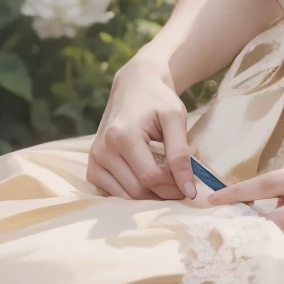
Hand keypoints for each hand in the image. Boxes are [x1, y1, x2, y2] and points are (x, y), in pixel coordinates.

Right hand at [88, 45, 201, 201]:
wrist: (134, 86)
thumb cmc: (158, 100)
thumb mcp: (175, 118)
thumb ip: (181, 154)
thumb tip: (188, 190)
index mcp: (121, 136)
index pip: (151, 177)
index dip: (174, 186)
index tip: (191, 187)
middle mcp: (102, 150)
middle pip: (137, 190)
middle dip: (163, 193)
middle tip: (181, 186)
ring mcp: (94, 160)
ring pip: (126, 197)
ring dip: (149, 196)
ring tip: (167, 182)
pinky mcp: (92, 168)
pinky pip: (114, 194)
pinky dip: (133, 194)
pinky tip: (147, 180)